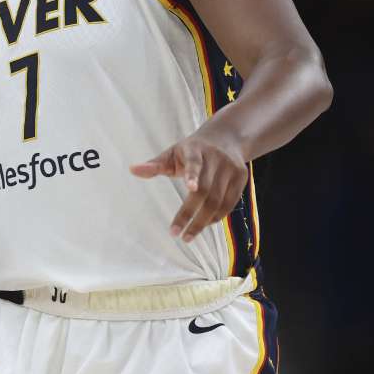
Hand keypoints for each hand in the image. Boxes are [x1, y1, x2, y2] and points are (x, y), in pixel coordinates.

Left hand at [130, 130, 246, 242]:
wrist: (225, 138)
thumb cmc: (191, 150)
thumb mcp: (172, 153)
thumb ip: (154, 165)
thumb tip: (132, 169)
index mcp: (195, 149)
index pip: (194, 162)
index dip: (192, 174)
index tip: (190, 187)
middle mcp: (216, 157)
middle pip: (205, 189)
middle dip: (190, 213)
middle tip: (176, 233)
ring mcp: (231, 167)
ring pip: (218, 200)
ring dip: (203, 221)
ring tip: (188, 235)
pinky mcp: (242, 177)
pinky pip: (230, 203)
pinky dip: (217, 216)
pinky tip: (204, 225)